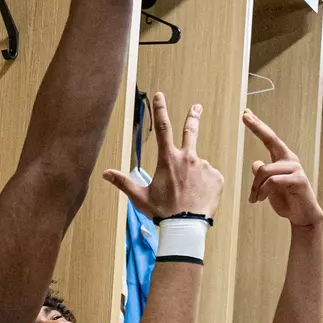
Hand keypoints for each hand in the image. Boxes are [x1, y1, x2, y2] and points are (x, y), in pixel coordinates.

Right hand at [103, 92, 223, 219]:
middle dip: (193, 117)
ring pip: (197, 166)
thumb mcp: (140, 197)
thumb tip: (105, 173)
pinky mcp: (217, 177)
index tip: (160, 95)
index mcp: (168, 160)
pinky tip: (199, 197)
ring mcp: (204, 166)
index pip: (163, 129)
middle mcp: (188, 158)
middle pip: (191, 131)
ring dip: (193, 176)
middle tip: (197, 107)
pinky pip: (210, 177)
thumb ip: (123, 182)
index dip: (161, 110)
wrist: (186, 226)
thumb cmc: (162, 212)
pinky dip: (205, 185)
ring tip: (189, 195)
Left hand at [243, 109, 322, 227]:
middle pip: (270, 139)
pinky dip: (262, 191)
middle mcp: (290, 159)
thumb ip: (263, 175)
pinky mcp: (298, 180)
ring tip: (254, 199)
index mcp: (283, 159)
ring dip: (255, 187)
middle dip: (257, 126)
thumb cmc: (286, 200)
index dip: (258, 126)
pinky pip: (272, 182)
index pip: (269, 138)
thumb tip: (255, 163)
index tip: (246, 113)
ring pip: (264, 170)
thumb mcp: (268, 187)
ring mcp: (295, 169)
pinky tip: (260, 199)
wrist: (302, 216)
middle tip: (244, 115)